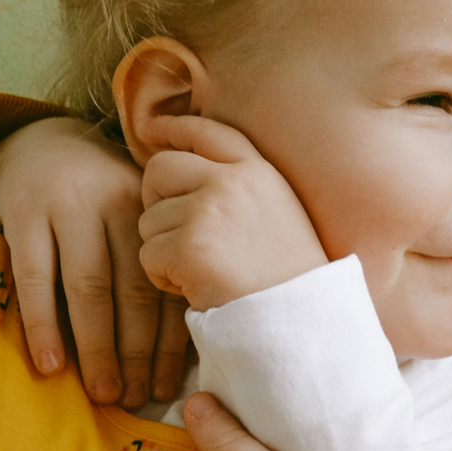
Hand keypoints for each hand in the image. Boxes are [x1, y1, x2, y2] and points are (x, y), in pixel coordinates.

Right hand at [0, 118, 189, 406]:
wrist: (45, 144)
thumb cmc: (108, 203)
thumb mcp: (142, 222)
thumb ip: (162, 268)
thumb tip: (185, 354)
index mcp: (157, 214)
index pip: (168, 288)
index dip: (170, 344)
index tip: (168, 388)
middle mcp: (118, 207)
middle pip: (134, 292)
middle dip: (136, 353)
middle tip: (136, 399)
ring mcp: (69, 207)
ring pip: (89, 288)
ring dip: (97, 348)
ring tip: (102, 392)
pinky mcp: (23, 212)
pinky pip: (34, 277)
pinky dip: (43, 324)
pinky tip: (50, 364)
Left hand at [138, 115, 329, 311]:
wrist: (302, 322)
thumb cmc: (291, 281)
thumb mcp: (281, 217)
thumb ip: (241, 190)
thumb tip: (183, 174)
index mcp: (261, 173)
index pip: (207, 132)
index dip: (174, 128)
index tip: (150, 130)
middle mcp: (233, 182)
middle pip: (160, 169)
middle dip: (155, 201)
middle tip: (174, 234)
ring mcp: (209, 212)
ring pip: (150, 220)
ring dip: (165, 251)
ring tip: (203, 273)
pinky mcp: (189, 247)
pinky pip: (148, 256)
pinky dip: (164, 278)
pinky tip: (196, 289)